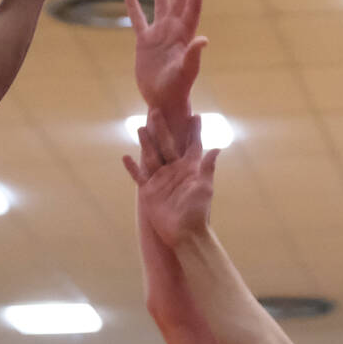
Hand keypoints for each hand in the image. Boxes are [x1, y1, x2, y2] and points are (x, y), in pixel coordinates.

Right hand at [123, 110, 218, 246]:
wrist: (185, 234)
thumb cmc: (198, 211)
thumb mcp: (204, 187)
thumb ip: (207, 167)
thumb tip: (217, 148)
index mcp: (190, 168)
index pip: (192, 145)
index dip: (194, 131)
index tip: (195, 115)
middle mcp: (174, 170)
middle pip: (166, 145)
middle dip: (162, 128)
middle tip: (157, 110)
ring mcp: (160, 179)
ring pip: (151, 156)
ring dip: (146, 142)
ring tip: (141, 128)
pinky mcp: (149, 191)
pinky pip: (139, 176)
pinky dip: (132, 168)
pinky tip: (126, 157)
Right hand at [127, 0, 207, 120]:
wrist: (162, 100)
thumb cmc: (177, 89)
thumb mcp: (186, 71)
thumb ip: (194, 55)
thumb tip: (204, 40)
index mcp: (185, 35)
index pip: (192, 7)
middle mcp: (173, 31)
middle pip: (178, 0)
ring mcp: (159, 36)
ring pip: (160, 5)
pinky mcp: (144, 43)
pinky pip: (138, 21)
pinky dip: (134, 8)